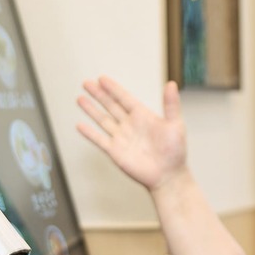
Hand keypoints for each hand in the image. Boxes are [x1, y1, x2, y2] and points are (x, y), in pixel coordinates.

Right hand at [76, 76, 186, 191]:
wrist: (168, 176)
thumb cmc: (175, 152)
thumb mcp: (175, 125)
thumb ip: (171, 104)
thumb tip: (171, 84)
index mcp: (143, 116)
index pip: (124, 98)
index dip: (113, 88)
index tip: (101, 78)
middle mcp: (130, 125)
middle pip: (110, 106)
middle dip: (98, 94)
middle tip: (86, 83)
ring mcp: (121, 138)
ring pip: (102, 120)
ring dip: (91, 110)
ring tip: (79, 98)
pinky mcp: (115, 152)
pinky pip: (99, 140)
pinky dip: (89, 133)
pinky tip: (79, 125)